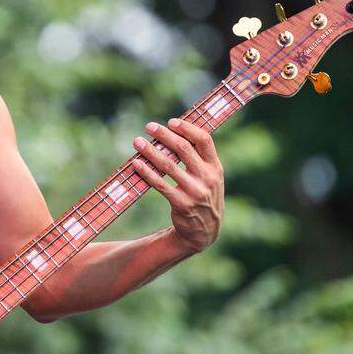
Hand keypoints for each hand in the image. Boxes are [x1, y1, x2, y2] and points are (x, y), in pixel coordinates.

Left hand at [131, 118, 224, 253]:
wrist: (205, 232)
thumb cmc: (204, 197)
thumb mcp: (211, 178)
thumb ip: (200, 159)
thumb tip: (177, 133)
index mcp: (216, 167)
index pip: (204, 140)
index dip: (187, 128)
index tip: (171, 121)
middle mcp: (208, 178)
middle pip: (184, 149)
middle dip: (165, 135)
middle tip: (149, 126)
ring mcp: (195, 192)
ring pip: (168, 165)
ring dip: (150, 151)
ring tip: (137, 142)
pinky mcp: (181, 204)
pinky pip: (160, 185)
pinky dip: (146, 172)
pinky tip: (136, 164)